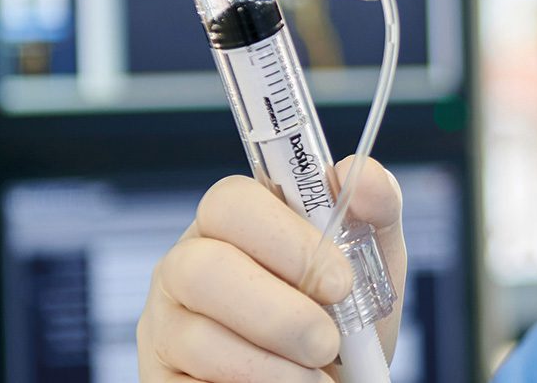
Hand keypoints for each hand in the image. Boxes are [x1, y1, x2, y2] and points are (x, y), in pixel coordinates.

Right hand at [138, 156, 406, 381]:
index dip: (287, 240)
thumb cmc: (342, 321)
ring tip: (314, 376)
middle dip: (280, 313)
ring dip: (274, 366)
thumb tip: (362, 174)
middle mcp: (186, 267)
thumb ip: (374, 211)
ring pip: (198, 338)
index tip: (339, 282)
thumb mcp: (370, 265)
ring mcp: (165, 327)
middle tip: (328, 341)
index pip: (230, 201)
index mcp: (231, 225)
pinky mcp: (161, 379)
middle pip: (202, 268)